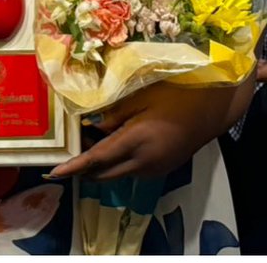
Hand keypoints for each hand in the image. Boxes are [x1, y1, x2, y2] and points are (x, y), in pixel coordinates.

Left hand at [47, 77, 253, 181]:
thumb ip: (114, 114)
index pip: (96, 159)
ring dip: (101, 163)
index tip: (53, 173)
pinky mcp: (163, 168)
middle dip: (83, 166)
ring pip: (118, 173)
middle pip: (104, 173)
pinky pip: (132, 170)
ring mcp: (155, 169)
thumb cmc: (177, 92)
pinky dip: (118, 161)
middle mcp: (145, 162)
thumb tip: (92, 126)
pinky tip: (114, 140)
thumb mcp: (141, 96)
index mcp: (138, 142)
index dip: (73, 167)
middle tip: (70, 146)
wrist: (214, 107)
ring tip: (89, 138)